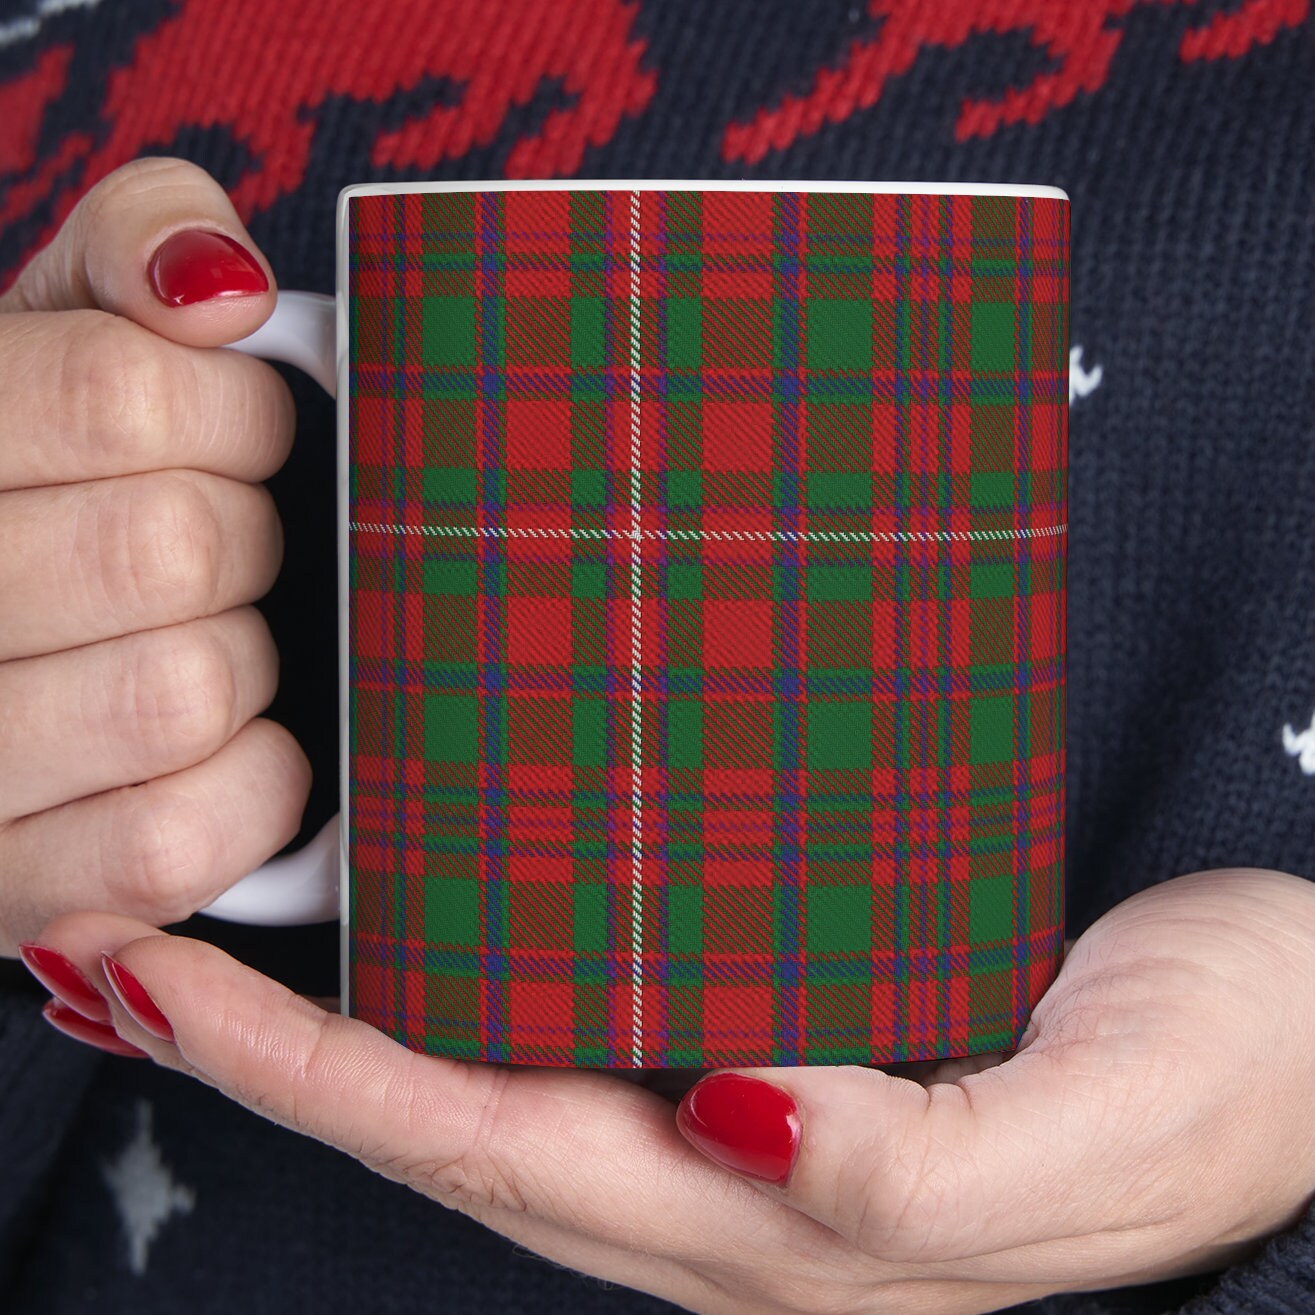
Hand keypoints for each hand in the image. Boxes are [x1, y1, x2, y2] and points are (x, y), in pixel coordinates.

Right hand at [0, 157, 309, 959]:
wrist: (12, 645)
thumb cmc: (55, 472)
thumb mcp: (67, 320)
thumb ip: (136, 245)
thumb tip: (222, 287)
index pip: (122, 397)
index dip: (235, 415)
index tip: (242, 436)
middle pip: (170, 547)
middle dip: (242, 537)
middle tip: (223, 546)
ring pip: (183, 690)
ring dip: (242, 660)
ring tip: (205, 640)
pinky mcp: (13, 885)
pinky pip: (184, 836)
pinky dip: (251, 785)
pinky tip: (228, 741)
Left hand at [32, 867, 1314, 1312]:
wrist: (1307, 1035)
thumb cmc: (1224, 1081)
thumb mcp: (1095, 1136)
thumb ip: (915, 1173)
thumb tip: (742, 1123)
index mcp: (774, 1223)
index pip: (485, 1141)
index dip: (304, 1072)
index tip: (148, 972)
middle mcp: (730, 1175)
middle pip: (448, 1109)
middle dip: (264, 1040)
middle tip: (110, 929)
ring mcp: (752, 1108)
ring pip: (502, 1062)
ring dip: (348, 1009)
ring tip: (211, 920)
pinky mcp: (795, 1023)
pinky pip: (589, 1006)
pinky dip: (478, 964)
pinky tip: (438, 908)